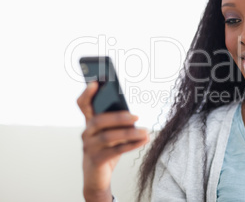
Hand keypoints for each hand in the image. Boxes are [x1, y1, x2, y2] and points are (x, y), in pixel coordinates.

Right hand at [77, 81, 148, 201]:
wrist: (98, 177)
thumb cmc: (107, 150)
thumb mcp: (111, 134)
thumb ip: (116, 123)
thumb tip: (132, 116)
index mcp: (89, 122)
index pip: (83, 104)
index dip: (87, 93)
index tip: (96, 82)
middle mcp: (86, 133)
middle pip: (99, 120)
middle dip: (119, 117)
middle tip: (137, 117)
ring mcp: (89, 147)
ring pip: (108, 136)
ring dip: (130, 134)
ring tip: (146, 132)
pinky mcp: (96, 160)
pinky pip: (115, 150)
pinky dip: (132, 145)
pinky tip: (144, 141)